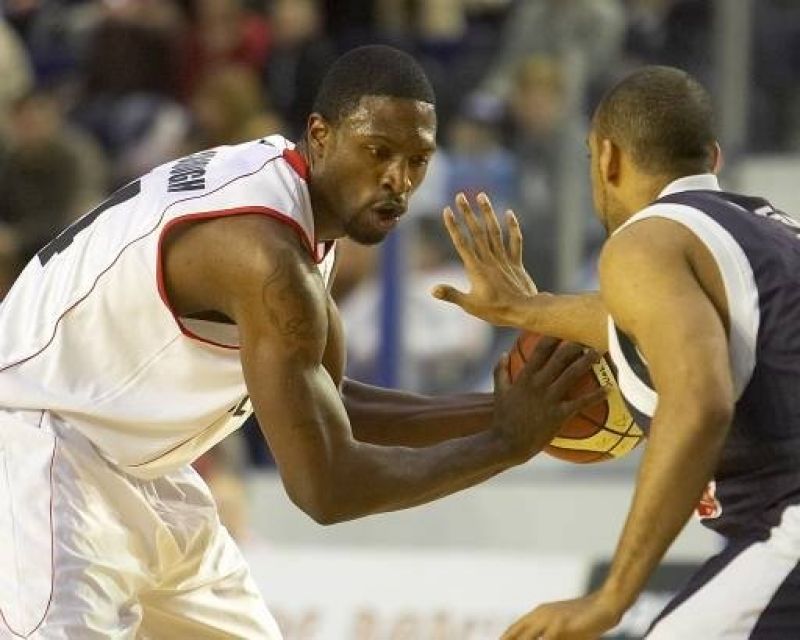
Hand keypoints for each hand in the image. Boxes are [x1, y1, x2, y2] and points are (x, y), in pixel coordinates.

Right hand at [432, 192, 538, 325]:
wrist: (524, 311)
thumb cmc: (496, 311)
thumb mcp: (469, 305)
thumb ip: (451, 294)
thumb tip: (432, 289)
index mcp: (476, 268)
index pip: (461, 243)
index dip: (453, 226)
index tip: (447, 210)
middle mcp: (489, 259)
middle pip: (476, 232)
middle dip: (467, 213)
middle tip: (460, 195)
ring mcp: (503, 259)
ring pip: (494, 232)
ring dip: (487, 213)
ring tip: (481, 196)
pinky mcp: (516, 263)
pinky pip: (515, 241)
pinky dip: (513, 227)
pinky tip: (509, 213)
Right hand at [492, 337, 603, 461]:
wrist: (507, 443)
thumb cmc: (503, 418)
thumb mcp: (499, 392)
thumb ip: (500, 371)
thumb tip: (503, 353)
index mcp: (524, 377)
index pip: (540, 350)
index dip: (553, 336)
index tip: (565, 327)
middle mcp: (538, 384)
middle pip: (560, 357)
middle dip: (575, 344)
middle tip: (589, 336)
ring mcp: (549, 399)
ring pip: (572, 374)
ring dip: (587, 361)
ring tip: (599, 353)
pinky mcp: (558, 415)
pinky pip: (581, 402)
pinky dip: (596, 395)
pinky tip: (609, 389)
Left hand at [502, 592, 621, 639]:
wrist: (606, 604)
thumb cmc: (587, 619)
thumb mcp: (564, 627)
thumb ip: (550, 634)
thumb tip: (541, 636)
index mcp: (538, 614)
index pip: (514, 630)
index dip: (504, 639)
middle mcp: (540, 615)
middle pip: (514, 634)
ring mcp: (549, 620)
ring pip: (525, 638)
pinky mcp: (560, 627)